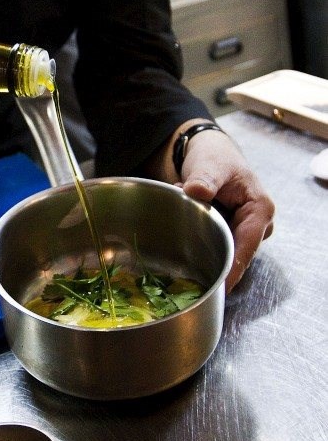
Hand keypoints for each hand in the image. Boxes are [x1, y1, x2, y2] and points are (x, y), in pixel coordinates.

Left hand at [180, 128, 274, 291]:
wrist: (210, 153)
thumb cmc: (216, 157)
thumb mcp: (210, 164)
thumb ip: (205, 178)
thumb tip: (197, 191)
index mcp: (260, 210)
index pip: (247, 247)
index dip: (232, 268)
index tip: (219, 287)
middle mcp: (257, 226)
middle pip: (234, 253)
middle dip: (207, 248)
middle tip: (181, 235)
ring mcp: (243, 231)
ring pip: (221, 249)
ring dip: (198, 238)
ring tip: (182, 213)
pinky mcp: (228, 234)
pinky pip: (213, 243)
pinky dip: (196, 234)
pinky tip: (183, 219)